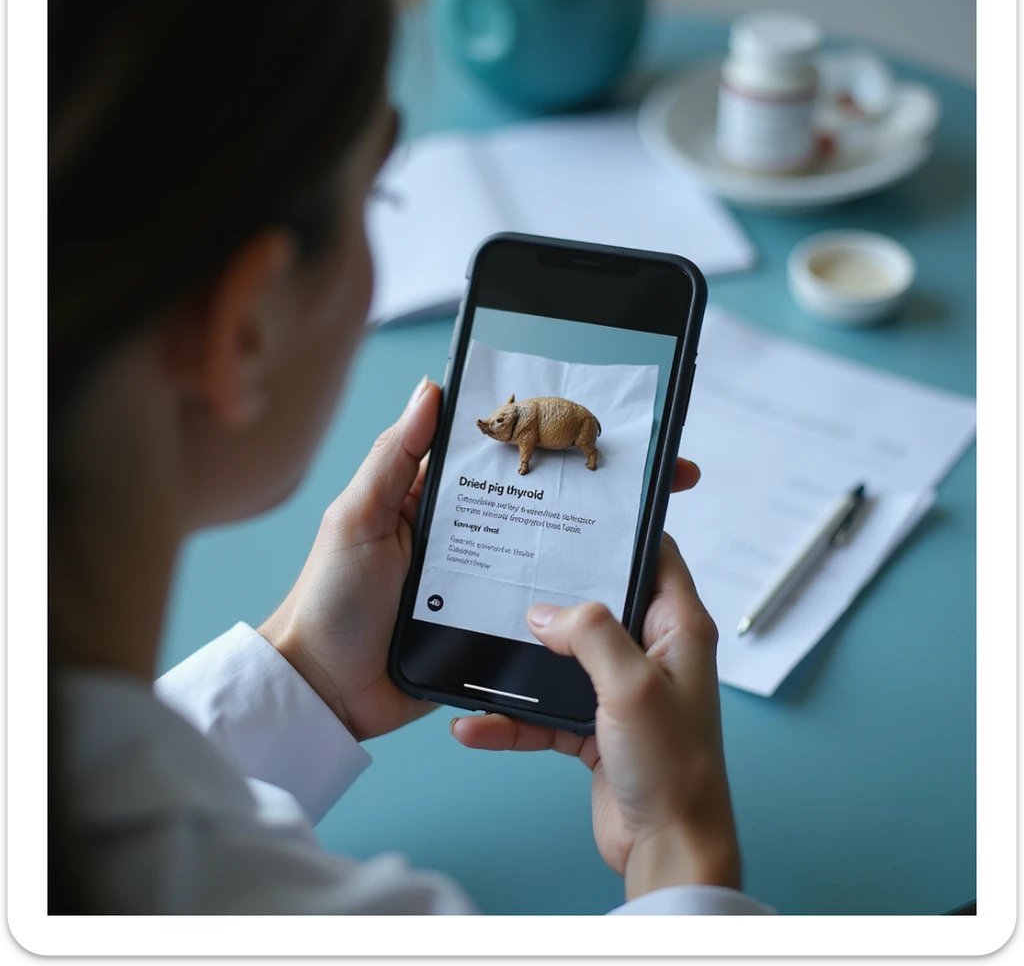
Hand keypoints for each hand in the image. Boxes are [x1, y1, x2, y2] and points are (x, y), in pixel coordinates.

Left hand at [260, 373, 703, 744]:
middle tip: (664, 474)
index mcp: (436, 497)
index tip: (607, 419)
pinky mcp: (491, 623)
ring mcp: (483, 578)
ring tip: (656, 525)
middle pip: (540, 498)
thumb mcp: (356, 519)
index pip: (504, 452)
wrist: (326, 692)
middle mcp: (467, 532)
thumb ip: (392, 458)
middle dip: (599, 482)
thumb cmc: (330, 599)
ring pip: (547, 548)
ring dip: (596, 537)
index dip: (553, 430)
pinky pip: (539, 602)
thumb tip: (430, 390)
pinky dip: (575, 595)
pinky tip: (616, 588)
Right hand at [452, 534, 740, 899]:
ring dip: (522, 664)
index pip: (655, 556)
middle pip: (598, 604)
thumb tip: (545, 611)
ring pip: (563, 659)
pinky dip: (512, 718)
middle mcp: (651, 652)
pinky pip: (545, 711)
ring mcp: (621, 690)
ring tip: (479, 653)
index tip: (579, 513)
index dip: (623, 531)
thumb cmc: (673, 768)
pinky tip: (475, 724)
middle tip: (514, 571)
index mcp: (677, 628)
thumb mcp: (633, 685)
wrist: (667, 847)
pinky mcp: (595, 726)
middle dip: (554, 594)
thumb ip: (591, 634)